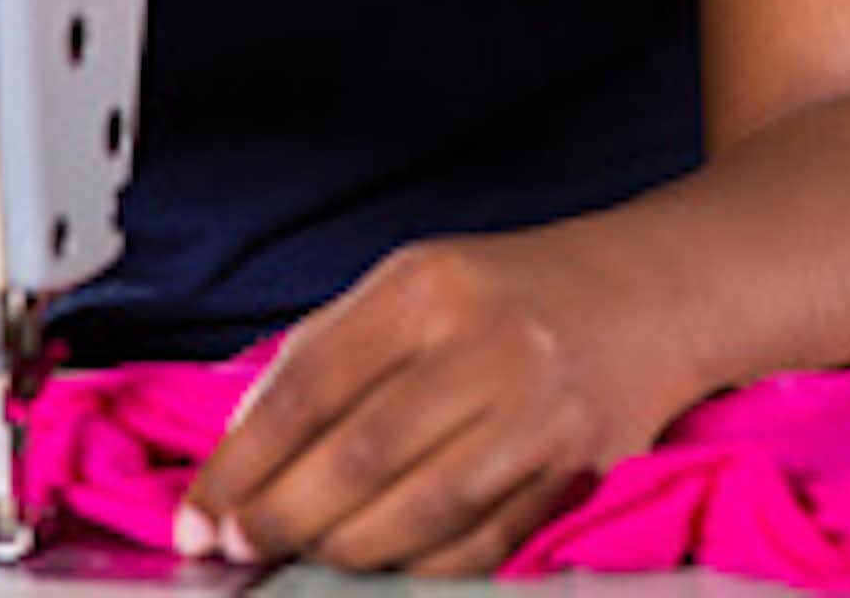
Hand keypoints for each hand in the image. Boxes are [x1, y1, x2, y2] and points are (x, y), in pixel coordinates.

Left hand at [177, 230, 656, 578]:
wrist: (651, 291)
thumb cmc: (513, 291)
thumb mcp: (415, 282)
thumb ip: (323, 352)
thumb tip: (238, 450)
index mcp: (430, 285)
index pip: (307, 389)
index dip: (237, 468)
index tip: (198, 518)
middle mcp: (487, 342)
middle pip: (354, 462)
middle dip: (277, 520)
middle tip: (238, 546)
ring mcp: (539, 409)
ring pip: (413, 516)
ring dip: (338, 553)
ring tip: (305, 552)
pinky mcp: (577, 468)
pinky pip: (476, 547)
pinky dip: (414, 567)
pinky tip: (384, 559)